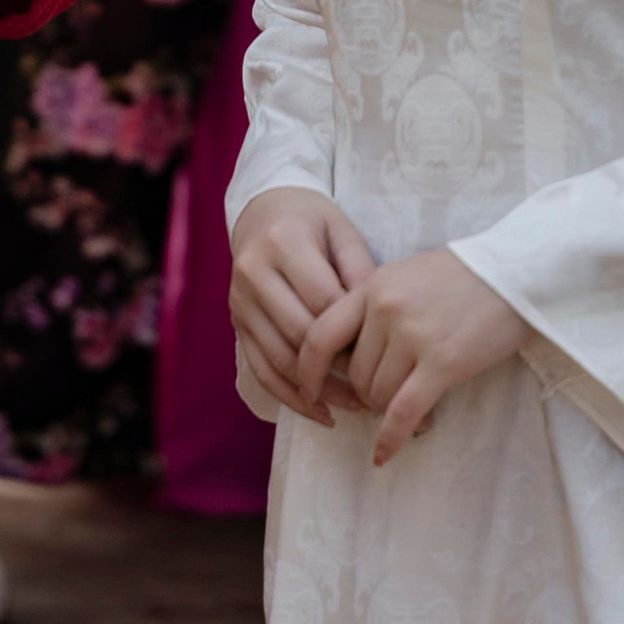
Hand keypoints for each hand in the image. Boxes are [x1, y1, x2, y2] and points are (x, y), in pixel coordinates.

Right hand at [229, 188, 376, 425]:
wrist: (263, 210)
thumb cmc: (312, 221)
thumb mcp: (342, 231)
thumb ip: (359, 271)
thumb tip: (379, 322)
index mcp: (283, 243)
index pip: (323, 301)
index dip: (355, 333)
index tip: (387, 356)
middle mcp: (254, 272)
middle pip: (299, 333)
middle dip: (340, 367)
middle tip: (378, 389)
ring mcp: (240, 300)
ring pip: (278, 358)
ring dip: (318, 389)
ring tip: (356, 407)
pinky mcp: (236, 321)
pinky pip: (259, 368)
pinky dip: (289, 396)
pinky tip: (320, 412)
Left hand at [297, 248, 526, 466]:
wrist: (514, 274)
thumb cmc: (461, 277)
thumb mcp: (404, 277)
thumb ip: (374, 307)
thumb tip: (350, 353)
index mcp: (371, 287)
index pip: (320, 334)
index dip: (308, 369)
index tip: (309, 389)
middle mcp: (384, 310)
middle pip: (354, 373)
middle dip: (364, 394)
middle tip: (385, 398)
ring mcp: (412, 336)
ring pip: (377, 394)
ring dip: (386, 410)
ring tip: (408, 408)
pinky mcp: (442, 362)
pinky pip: (404, 411)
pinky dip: (391, 438)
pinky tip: (383, 456)